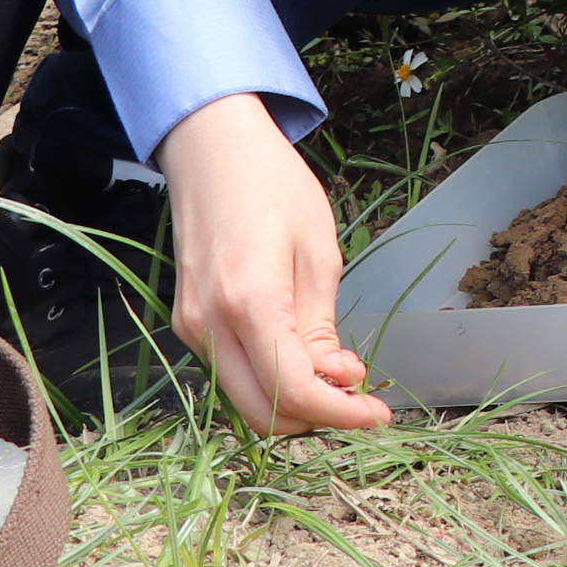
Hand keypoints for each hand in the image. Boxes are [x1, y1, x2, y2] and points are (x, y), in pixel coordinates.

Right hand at [159, 93, 390, 434]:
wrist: (212, 149)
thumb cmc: (272, 186)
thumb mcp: (318, 254)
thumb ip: (322, 327)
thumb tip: (340, 381)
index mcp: (248, 303)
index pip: (291, 391)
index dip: (341, 413)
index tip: (377, 413)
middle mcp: (209, 325)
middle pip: (261, 413)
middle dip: (317, 417)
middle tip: (362, 398)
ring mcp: (192, 327)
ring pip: (244, 398)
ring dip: (293, 401)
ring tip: (338, 370)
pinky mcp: (189, 322)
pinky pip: (232, 373)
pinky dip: (270, 380)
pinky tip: (304, 355)